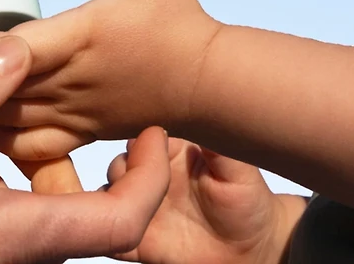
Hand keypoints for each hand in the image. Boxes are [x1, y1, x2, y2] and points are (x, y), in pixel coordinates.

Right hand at [0, 34, 170, 262]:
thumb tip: (15, 48)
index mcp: (3, 240)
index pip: (120, 225)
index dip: (150, 177)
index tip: (148, 131)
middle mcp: (9, 262)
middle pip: (86, 211)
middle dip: (72, 153)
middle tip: (51, 104)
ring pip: (41, 210)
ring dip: (23, 164)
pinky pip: (6, 223)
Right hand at [106, 137, 305, 263]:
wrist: (247, 251)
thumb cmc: (247, 201)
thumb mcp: (238, 168)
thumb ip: (219, 142)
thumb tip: (207, 103)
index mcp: (174, 149)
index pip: (144, 132)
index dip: (140, 134)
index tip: (146, 141)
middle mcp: (153, 174)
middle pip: (120, 160)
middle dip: (124, 167)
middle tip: (141, 177)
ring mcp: (143, 205)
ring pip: (107, 192)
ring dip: (113, 196)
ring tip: (140, 205)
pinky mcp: (137, 239)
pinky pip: (108, 234)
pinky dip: (105, 231)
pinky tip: (127, 228)